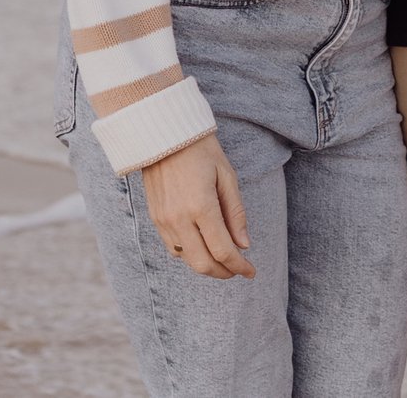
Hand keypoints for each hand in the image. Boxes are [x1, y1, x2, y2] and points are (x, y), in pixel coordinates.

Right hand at [140, 132, 254, 278]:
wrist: (164, 134)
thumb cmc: (201, 150)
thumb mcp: (226, 176)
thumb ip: (235, 213)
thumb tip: (244, 244)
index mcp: (201, 206)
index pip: (223, 250)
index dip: (239, 266)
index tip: (251, 272)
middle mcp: (179, 218)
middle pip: (203, 263)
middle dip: (224, 272)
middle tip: (239, 269)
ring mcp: (164, 220)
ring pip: (187, 260)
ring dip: (207, 265)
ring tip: (223, 258)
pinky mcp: (155, 218)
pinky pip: (173, 248)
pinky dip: (190, 254)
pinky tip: (203, 246)